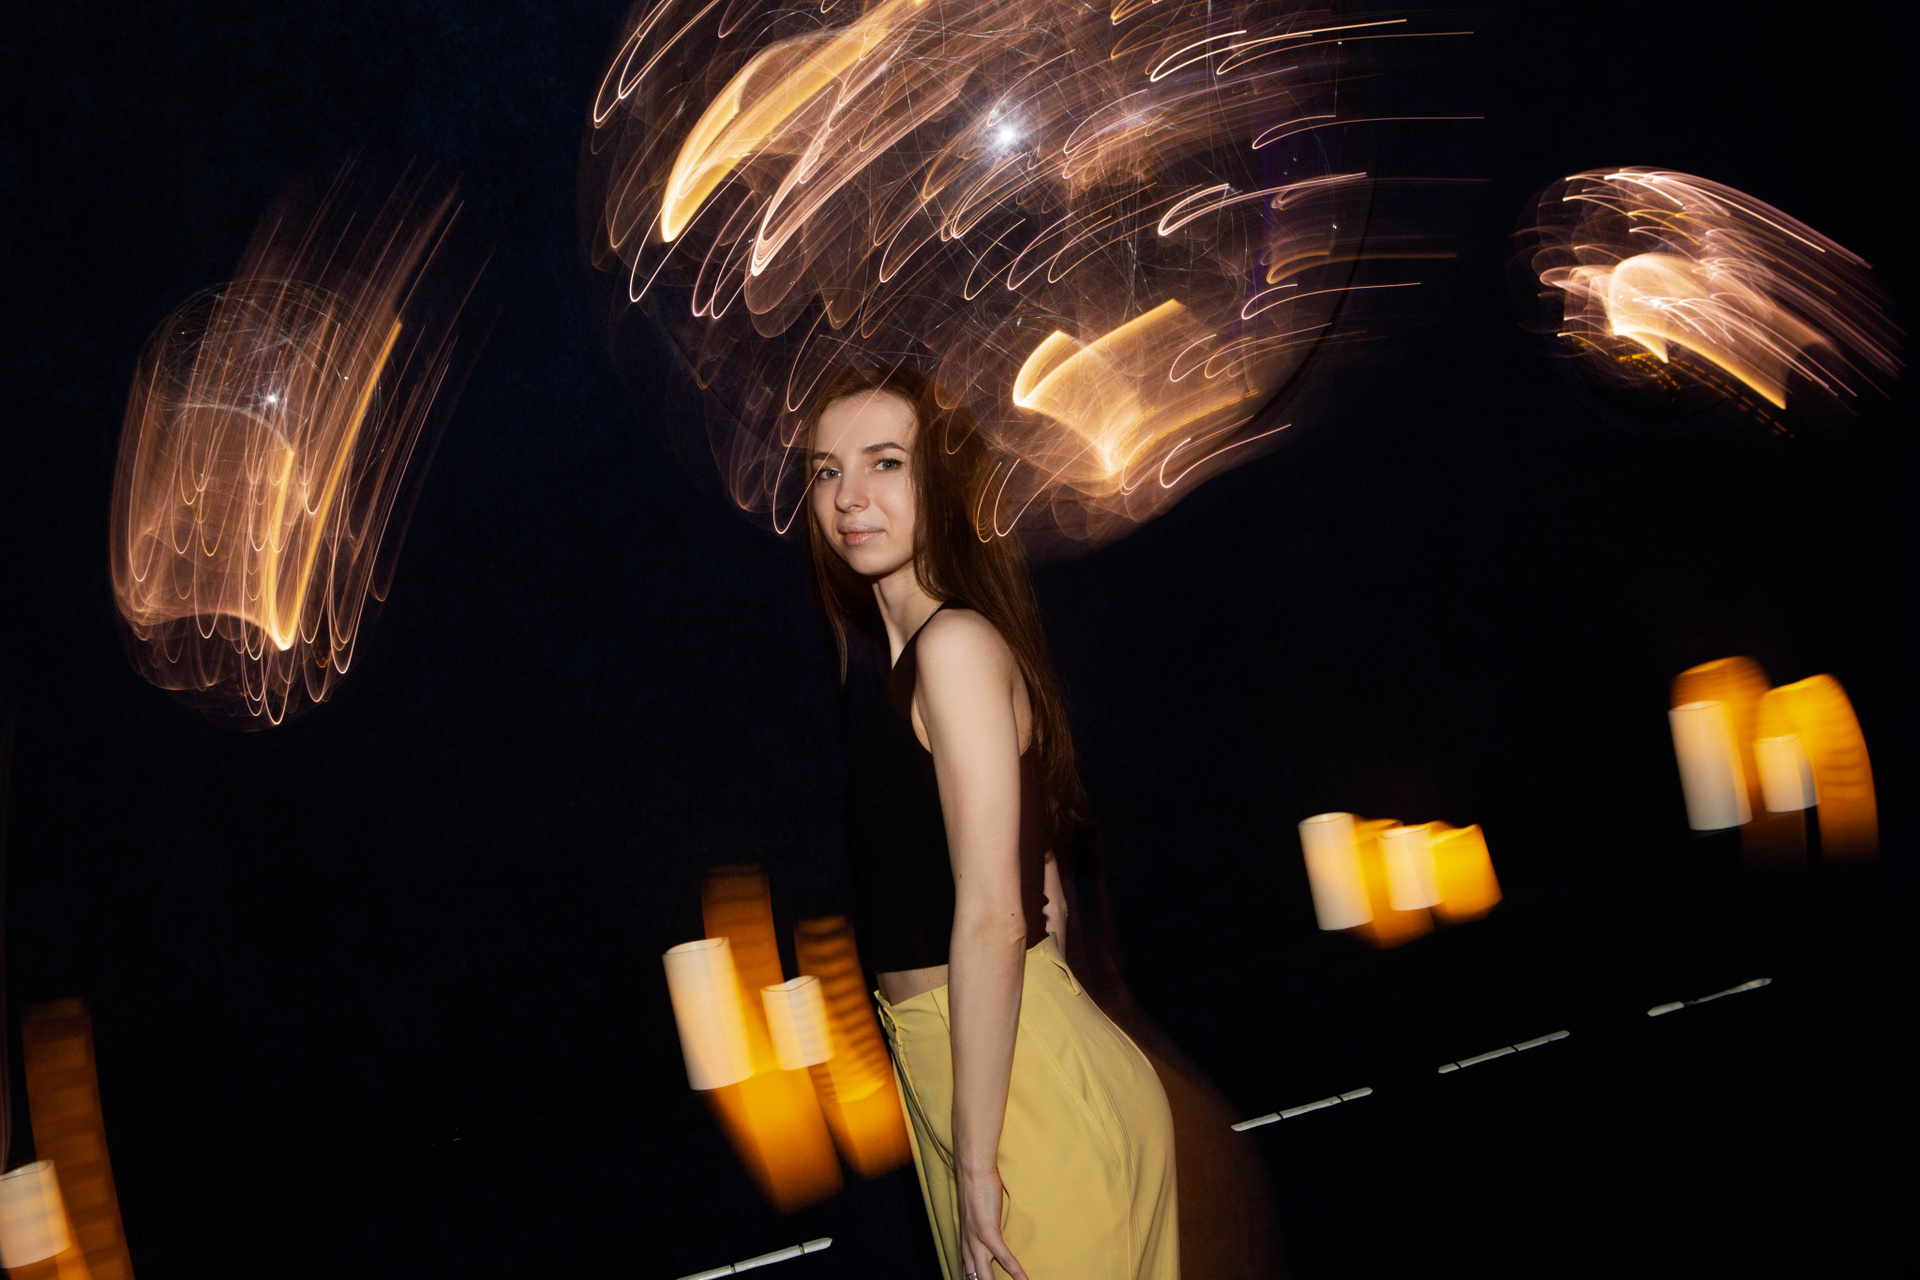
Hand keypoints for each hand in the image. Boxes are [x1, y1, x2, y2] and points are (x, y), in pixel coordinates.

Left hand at [956, 1163, 1028, 1279]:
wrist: (972, 1170)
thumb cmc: (977, 1189)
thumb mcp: (977, 1215)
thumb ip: (982, 1229)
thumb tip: (991, 1235)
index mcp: (964, 1243)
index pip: (968, 1275)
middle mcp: (967, 1246)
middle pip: (975, 1279)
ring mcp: (976, 1240)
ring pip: (985, 1275)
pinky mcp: (987, 1231)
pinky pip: (1003, 1257)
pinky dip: (1015, 1271)